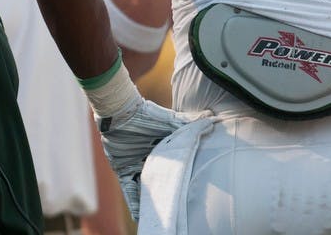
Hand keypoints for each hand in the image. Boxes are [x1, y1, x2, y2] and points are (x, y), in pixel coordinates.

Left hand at [96, 90, 207, 220]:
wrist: (118, 112)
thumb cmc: (144, 115)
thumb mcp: (169, 121)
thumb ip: (189, 122)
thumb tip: (212, 116)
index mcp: (162, 147)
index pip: (173, 166)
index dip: (179, 178)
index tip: (189, 191)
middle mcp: (149, 157)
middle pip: (160, 178)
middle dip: (166, 192)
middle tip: (175, 209)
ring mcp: (135, 163)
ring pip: (146, 186)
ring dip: (152, 201)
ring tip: (161, 217)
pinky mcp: (122, 168)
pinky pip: (128, 187)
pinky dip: (133, 200)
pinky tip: (140, 215)